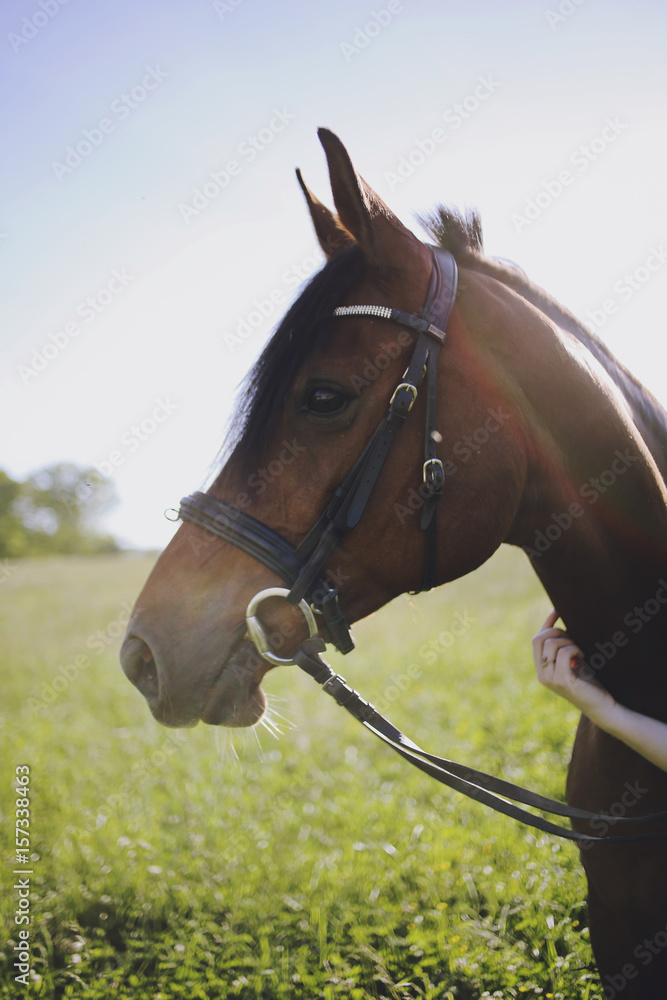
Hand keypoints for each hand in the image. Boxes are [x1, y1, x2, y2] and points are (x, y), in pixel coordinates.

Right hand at [532, 609, 616, 724]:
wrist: (603, 706)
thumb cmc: (590, 683)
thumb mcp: (573, 662)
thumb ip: (563, 649)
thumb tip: (561, 624)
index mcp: (541, 668)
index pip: (536, 639)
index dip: (546, 622)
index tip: (557, 610)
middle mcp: (541, 674)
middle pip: (539, 638)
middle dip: (557, 632)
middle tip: (574, 640)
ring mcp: (550, 678)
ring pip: (551, 644)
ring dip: (568, 641)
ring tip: (579, 651)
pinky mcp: (562, 681)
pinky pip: (563, 653)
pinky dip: (574, 649)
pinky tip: (582, 656)